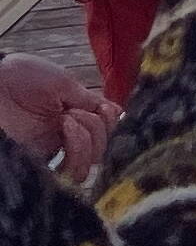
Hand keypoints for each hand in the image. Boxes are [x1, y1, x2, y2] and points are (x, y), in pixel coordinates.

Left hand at [0, 56, 116, 177]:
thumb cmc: (27, 78)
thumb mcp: (65, 84)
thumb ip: (90, 101)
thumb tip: (119, 113)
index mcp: (76, 117)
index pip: (105, 132)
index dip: (112, 123)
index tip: (106, 108)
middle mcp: (67, 137)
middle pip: (100, 151)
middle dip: (100, 129)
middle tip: (80, 110)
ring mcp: (53, 149)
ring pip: (87, 165)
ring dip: (89, 139)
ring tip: (70, 118)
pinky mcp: (39, 160)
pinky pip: (69, 167)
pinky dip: (77, 146)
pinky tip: (66, 124)